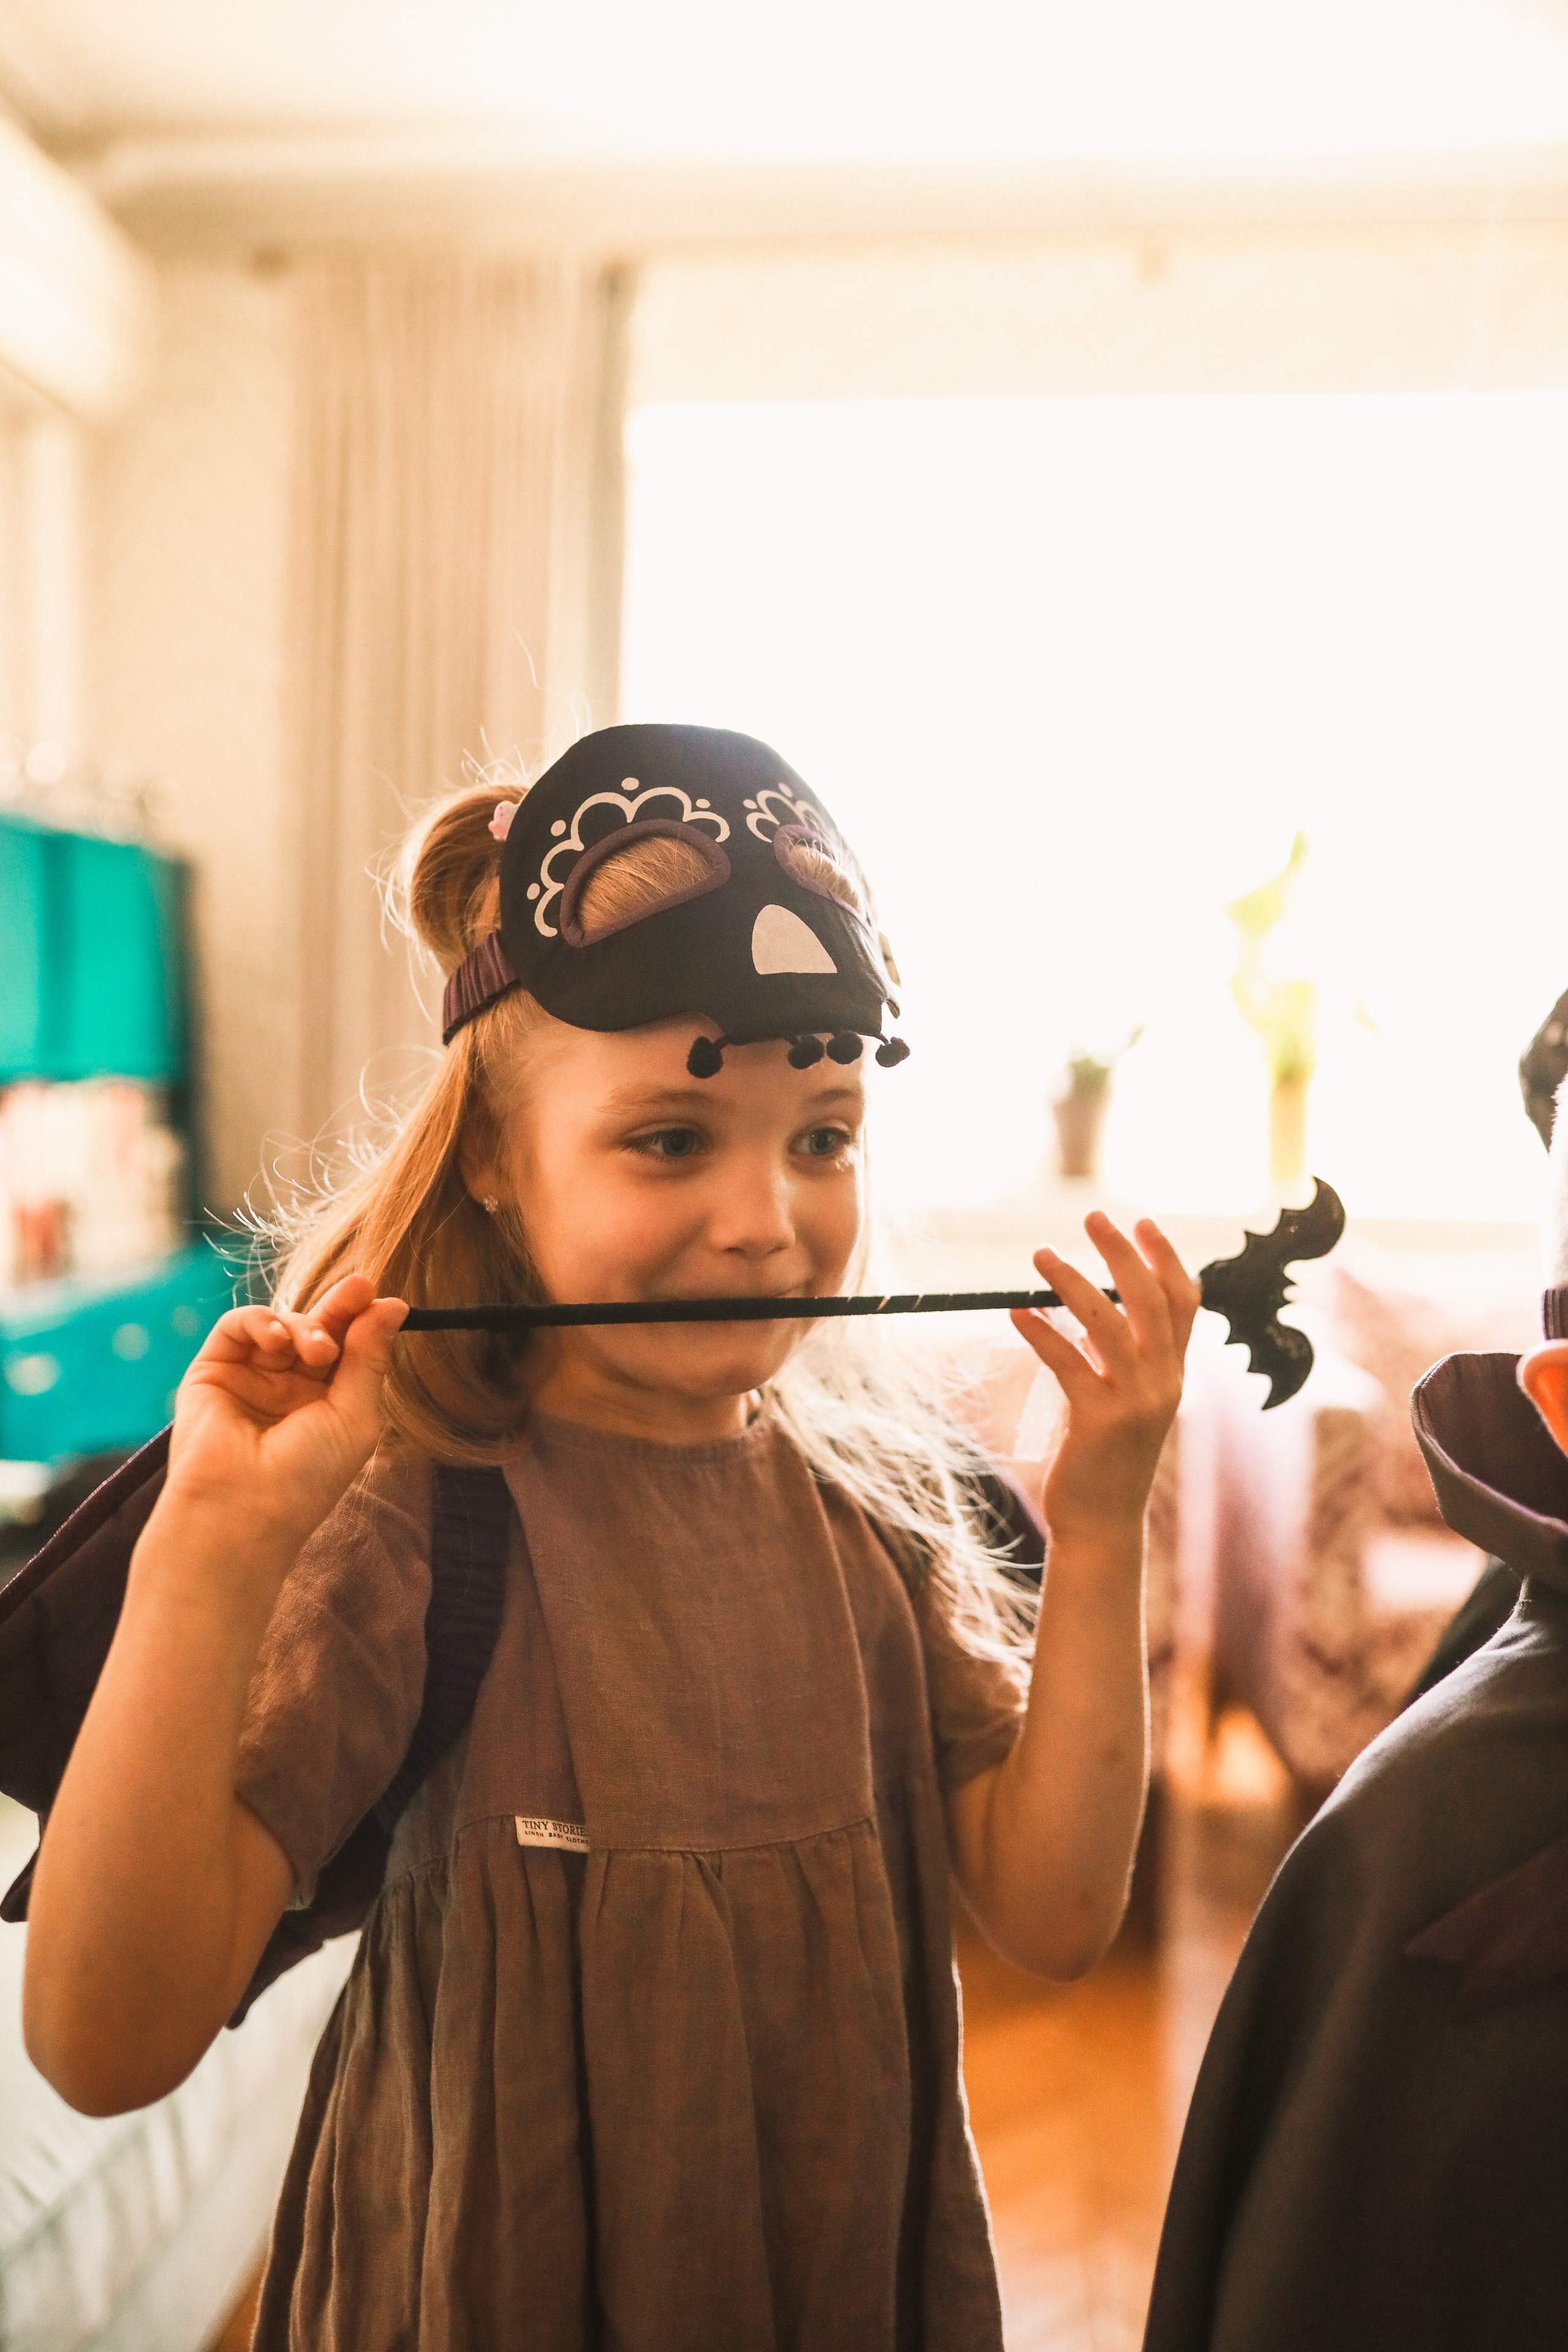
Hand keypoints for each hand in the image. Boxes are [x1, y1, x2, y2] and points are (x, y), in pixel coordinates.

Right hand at [164, 1276, 407, 1548]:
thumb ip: (369, 1357)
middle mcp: (288, 1388)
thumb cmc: (306, 1477)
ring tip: (318, 1352)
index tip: (381, 1296)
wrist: (242, 1511)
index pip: (346, 1347)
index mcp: (326, 1402)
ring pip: (281, 1324)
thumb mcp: (355, 1415)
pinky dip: (260, 1321)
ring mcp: (250, 1377)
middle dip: (339, 1308)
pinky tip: (277, 1339)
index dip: (362, 1319)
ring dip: (305, 1325)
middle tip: (360, 1288)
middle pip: (317, 1328)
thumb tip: (394, 1305)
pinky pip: (237, 1326)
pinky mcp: (212, 1371)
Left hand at [1011, 1213, 1198, 1542]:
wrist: (1102, 1525)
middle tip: (1093, 1216)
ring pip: (1108, 1325)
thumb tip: (1089, 1310)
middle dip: (1123, 1253)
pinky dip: (1042, 1332)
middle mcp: (1164, 1383)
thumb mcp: (1122, 1400)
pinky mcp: (1098, 1422)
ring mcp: (1135, 1403)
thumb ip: (1116, 1358)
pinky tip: (1017, 1312)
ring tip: (1040, 1255)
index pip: (1183, 1302)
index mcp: (1172, 1374)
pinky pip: (1068, 1364)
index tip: (1142, 1221)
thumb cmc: (1104, 1458)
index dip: (1166, 1257)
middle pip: (1150, 1301)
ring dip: (1072, 1283)